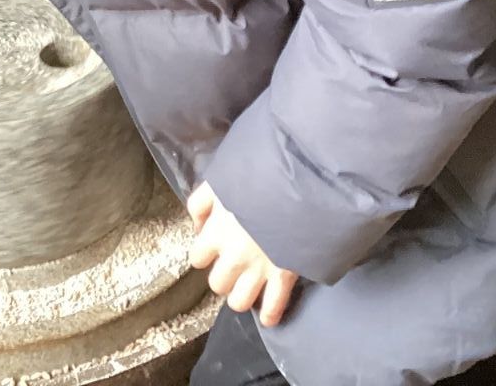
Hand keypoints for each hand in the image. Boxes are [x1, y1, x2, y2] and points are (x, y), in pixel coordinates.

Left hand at [187, 181, 298, 325]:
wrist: (297, 185)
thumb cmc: (258, 178)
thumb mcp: (220, 181)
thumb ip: (201, 202)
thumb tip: (198, 226)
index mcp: (215, 233)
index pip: (198, 258)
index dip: (206, 252)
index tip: (216, 245)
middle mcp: (233, 258)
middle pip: (217, 284)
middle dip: (224, 275)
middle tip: (234, 264)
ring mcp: (259, 270)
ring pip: (239, 302)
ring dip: (242, 295)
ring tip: (248, 285)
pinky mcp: (284, 276)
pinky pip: (274, 306)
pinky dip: (270, 315)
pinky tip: (268, 317)